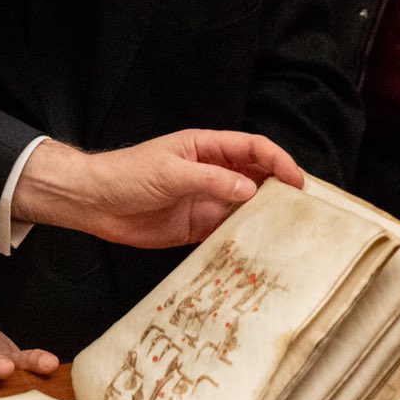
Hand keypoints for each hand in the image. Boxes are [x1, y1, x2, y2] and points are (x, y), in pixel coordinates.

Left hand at [11, 130, 304, 248]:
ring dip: (266, 218)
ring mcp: (206, 200)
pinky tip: (260, 250)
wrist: (93, 203)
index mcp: (206, 148)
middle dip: (281, 190)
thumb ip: (210, 180)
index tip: (298, 182)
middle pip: (257, 177)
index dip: (279, 161)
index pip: (253, 149)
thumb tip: (251, 190)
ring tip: (291, 234)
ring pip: (247, 207)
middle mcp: (212, 173)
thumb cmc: (126, 175)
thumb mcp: (169, 172)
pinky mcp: (197, 227)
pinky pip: (229, 232)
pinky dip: (245, 239)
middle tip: (305, 211)